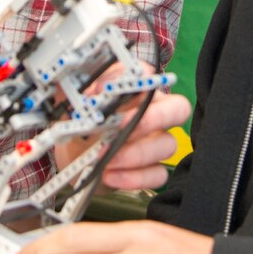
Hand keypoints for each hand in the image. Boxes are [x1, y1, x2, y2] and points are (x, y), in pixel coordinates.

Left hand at [53, 65, 191, 190]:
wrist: (73, 155)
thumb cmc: (82, 122)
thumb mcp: (75, 102)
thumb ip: (82, 91)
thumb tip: (94, 90)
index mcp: (141, 90)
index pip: (152, 76)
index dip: (137, 80)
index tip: (105, 89)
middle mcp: (155, 113)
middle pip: (179, 108)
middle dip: (153, 117)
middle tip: (123, 127)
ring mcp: (157, 143)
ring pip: (168, 145)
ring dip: (137, 153)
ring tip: (108, 158)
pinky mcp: (151, 170)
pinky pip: (158, 175)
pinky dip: (134, 177)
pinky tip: (110, 175)